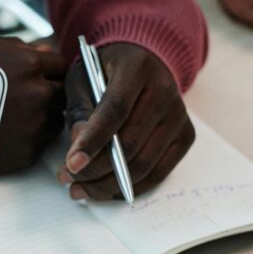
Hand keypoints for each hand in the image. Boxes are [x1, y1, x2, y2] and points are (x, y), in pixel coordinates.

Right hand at [0, 36, 66, 174]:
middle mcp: (37, 94)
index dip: (48, 72)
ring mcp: (35, 125)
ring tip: (13, 116)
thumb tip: (43, 52)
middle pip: (61, 92)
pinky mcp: (29, 151)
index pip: (60, 66)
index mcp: (29, 65)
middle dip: (47, 93)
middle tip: (23, 98)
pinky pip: (41, 141)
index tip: (40, 78)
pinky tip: (9, 131)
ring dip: (42, 116)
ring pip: (55, 118)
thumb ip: (17, 47)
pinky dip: (30, 137)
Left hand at [60, 43, 193, 200]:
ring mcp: (178, 116)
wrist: (144, 63)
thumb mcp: (83, 80)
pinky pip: (158, 173)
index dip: (92, 141)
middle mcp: (164, 91)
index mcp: (136, 69)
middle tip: (67, 179)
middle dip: (94, 170)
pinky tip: (106, 189)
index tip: (72, 165)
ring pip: (143, 165)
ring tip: (80, 189)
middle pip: (130, 144)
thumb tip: (77, 150)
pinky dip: (130, 187)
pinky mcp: (185, 136)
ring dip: (108, 184)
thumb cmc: (106, 72)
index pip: (115, 111)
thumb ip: (79, 111)